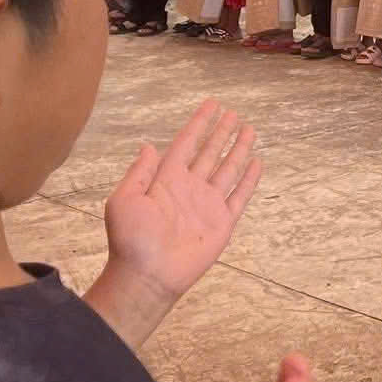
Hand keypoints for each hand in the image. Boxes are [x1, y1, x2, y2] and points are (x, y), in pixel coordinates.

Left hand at [89, 101, 260, 349]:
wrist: (147, 276)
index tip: (212, 104)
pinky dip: (249, 179)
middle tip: (233, 113)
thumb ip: (139, 173)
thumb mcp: (123, 200)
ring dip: (238, 149)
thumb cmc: (130, 240)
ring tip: (249, 129)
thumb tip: (149, 146)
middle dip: (221, 132)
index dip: (199, 123)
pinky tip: (257, 163)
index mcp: (166, 179)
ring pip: (228, 169)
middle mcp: (190, 187)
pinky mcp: (222, 222)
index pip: (187, 143)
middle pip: (210, 152)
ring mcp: (208, 204)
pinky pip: (239, 196)